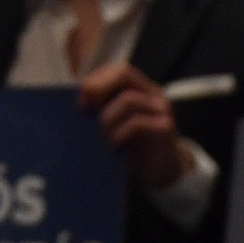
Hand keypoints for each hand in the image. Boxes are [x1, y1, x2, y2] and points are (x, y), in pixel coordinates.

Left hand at [77, 63, 194, 191]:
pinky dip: (119, 133)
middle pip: (124, 73)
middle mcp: (152, 93)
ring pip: (128, 99)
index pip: (116, 69)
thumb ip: (101, 108)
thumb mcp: (115, 122)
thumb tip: (78, 103)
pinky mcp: (165, 129)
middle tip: (85, 111)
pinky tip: (113, 146)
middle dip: (99, 89)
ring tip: (102, 137)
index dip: (95, 80)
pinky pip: (138, 123)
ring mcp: (161, 109)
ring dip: (107, 119)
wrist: (162, 173)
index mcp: (140, 87)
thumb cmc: (133, 145)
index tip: (81, 103)